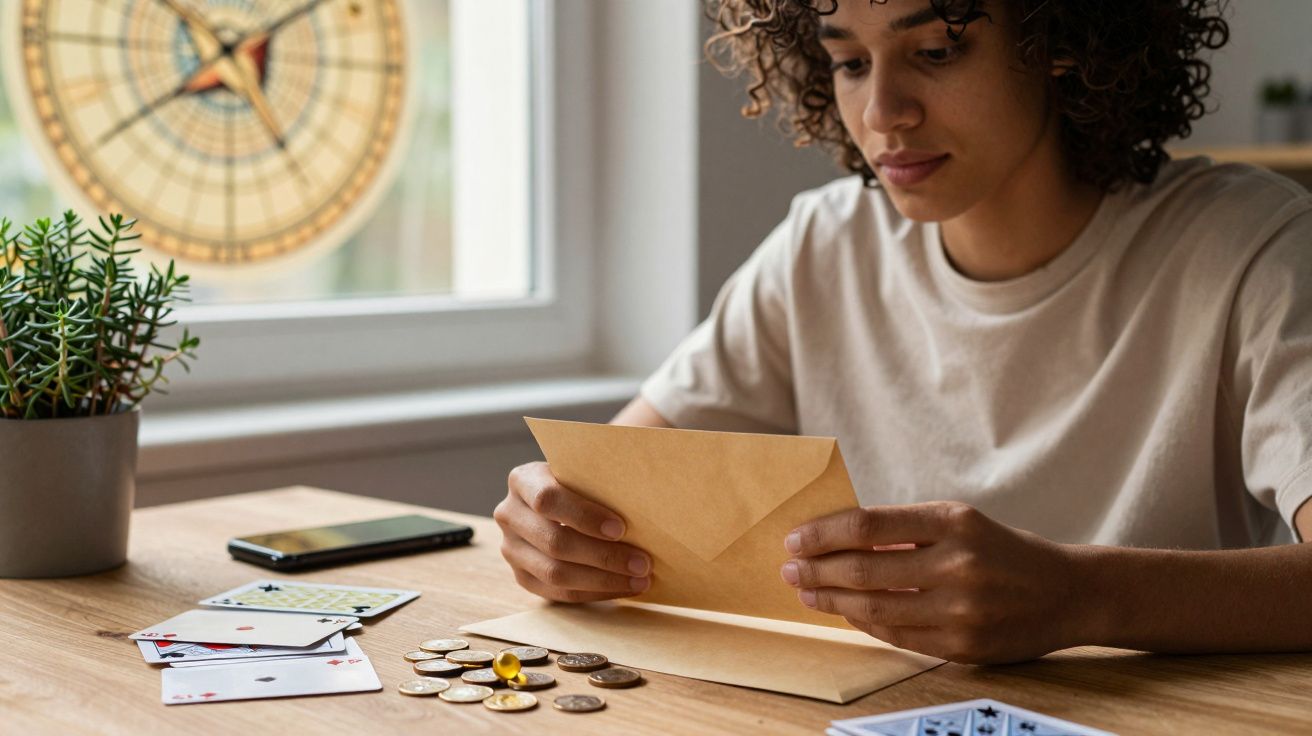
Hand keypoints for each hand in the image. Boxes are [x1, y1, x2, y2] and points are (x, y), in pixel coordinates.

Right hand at [495, 461, 652, 602]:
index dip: (584, 516)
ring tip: (640, 579)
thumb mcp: (583, 472)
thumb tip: (644, 504)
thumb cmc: (580, 483)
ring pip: (555, 573)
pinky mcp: (521, 576)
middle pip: (554, 542)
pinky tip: (623, 588)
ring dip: (603, 580)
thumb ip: (600, 483)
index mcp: (523, 480)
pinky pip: (558, 593)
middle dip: (604, 556)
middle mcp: (509, 514)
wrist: (557, 501)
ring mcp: (511, 549)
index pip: (548, 499)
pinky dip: (594, 593)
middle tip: (643, 562)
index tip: (621, 528)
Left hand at [781, 502, 1087, 663]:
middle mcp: (958, 564)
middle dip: (816, 569)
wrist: (1068, 593)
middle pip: (864, 568)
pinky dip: (864, 623)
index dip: (823, 533)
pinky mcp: (963, 646)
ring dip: (831, 600)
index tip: (795, 538)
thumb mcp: (961, 521)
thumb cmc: (1002, 550)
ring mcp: (961, 610)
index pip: (868, 525)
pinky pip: (897, 636)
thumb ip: (905, 529)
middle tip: (788, 569)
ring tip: (806, 592)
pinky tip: (845, 612)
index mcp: (954, 522)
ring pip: (874, 607)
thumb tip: (835, 536)